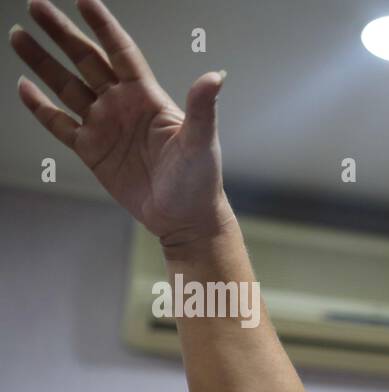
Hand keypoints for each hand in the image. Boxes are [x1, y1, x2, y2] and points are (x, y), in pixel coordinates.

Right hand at [11, 0, 233, 245]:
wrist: (186, 219)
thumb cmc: (201, 180)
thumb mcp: (202, 141)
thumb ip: (202, 107)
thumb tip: (214, 76)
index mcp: (148, 97)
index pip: (121, 52)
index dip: (103, 25)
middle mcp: (123, 105)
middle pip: (86, 60)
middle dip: (61, 33)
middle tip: (36, 5)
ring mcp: (105, 126)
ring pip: (67, 86)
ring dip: (43, 62)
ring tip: (18, 36)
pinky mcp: (92, 151)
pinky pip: (60, 123)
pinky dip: (40, 107)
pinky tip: (23, 86)